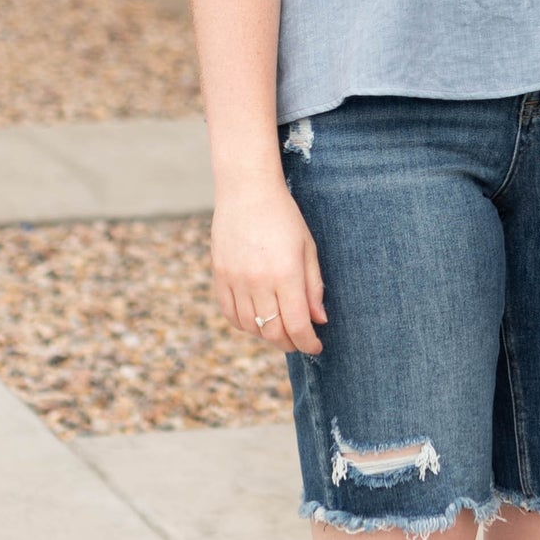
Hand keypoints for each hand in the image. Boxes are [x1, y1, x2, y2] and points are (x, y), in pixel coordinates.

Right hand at [211, 181, 327, 354]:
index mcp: (286, 274)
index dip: (308, 343)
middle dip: (290, 343)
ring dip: (267, 335)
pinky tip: (257, 319)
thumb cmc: (284, 217)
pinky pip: (230, 314)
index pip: (297, 325)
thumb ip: (314, 286)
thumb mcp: (308, 248)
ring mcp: (235, 280)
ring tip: (280, 328)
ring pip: (251, 327)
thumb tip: (318, 320)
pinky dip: (244, 325)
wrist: (247, 191)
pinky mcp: (220, 276)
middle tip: (300, 341)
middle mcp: (258, 281)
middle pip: (273, 332)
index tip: (315, 347)